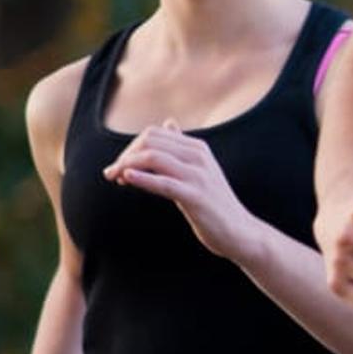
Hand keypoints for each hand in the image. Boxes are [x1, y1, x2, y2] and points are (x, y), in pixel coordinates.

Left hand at [107, 125, 258, 258]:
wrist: (239, 231)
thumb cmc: (214, 202)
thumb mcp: (200, 169)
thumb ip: (181, 148)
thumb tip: (168, 123)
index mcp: (198, 148)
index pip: (154, 134)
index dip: (131, 147)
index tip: (121, 165)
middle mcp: (199, 157)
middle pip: (150, 142)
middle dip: (125, 155)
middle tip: (112, 174)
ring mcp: (199, 176)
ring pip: (153, 158)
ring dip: (127, 166)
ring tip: (115, 177)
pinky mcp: (196, 197)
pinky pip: (163, 183)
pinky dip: (142, 179)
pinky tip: (127, 178)